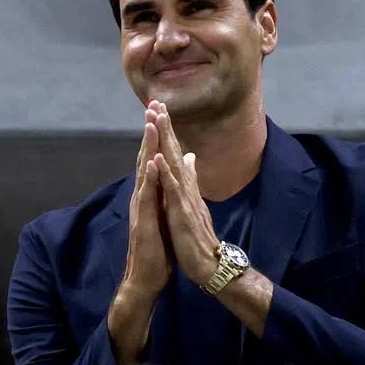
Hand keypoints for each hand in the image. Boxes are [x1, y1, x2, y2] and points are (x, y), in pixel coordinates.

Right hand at [121, 103, 172, 294]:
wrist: (147, 276)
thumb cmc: (157, 248)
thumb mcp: (165, 216)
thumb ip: (167, 194)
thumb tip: (172, 176)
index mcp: (150, 194)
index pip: (153, 159)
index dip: (157, 135)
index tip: (161, 111)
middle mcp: (142, 197)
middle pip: (145, 158)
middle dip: (150, 132)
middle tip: (152, 105)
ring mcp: (141, 209)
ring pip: (144, 172)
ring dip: (147, 148)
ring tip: (150, 125)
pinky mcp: (144, 222)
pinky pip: (147, 197)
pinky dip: (149, 179)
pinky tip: (152, 163)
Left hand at [148, 105, 220, 284]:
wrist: (208, 263)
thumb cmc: (198, 236)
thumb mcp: (193, 203)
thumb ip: (191, 179)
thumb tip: (191, 158)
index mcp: (185, 186)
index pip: (175, 153)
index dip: (167, 131)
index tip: (158, 109)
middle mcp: (185, 187)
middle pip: (174, 151)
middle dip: (165, 126)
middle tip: (156, 102)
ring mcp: (184, 198)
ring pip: (174, 164)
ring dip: (165, 140)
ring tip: (157, 118)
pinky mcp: (182, 212)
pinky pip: (173, 190)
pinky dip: (166, 173)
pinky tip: (159, 157)